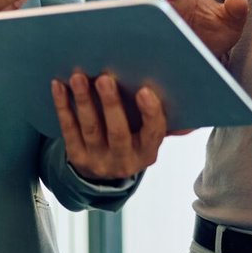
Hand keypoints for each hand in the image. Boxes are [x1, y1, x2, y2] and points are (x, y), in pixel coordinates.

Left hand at [50, 72, 167, 181]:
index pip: (153, 133)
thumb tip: (192, 110)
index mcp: (148, 152)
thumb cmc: (132, 141)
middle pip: (118, 132)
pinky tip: (59, 86)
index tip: (144, 90)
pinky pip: (69, 130)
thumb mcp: (148, 138)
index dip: (150, 112)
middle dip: (111, 104)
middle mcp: (125, 161)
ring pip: (91, 129)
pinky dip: (63, 107)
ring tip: (78, 77)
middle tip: (105, 78)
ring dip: (84, 101)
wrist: (103, 175)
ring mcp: (99, 161)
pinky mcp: (77, 158)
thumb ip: (162, 122)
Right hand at [149, 0, 248, 59]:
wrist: (208, 53)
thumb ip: (235, 11)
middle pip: (150, 3)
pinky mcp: (154, 48)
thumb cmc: (216, 29)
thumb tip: (240, 1)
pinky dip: (144, 50)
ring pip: (144, 25)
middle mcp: (165, 12)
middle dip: (144, 1)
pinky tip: (145, 58)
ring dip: (140, 25)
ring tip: (137, 27)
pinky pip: (146, 48)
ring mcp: (157, 30)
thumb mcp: (229, 20)